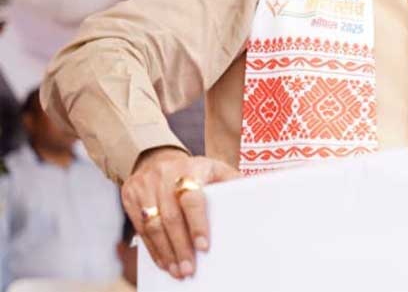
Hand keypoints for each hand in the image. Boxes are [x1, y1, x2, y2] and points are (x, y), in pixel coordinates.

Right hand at [121, 147, 239, 278]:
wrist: (157, 158)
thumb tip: (256, 192)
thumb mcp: (215, 168)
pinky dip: (152, 248)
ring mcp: (143, 186)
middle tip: (189, 268)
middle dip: (180, 246)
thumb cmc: (195, 169)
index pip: (191, 199)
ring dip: (165, 251)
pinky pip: (140, 228)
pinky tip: (163, 261)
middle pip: (170, 217)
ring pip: (152, 225)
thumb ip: (232, 182)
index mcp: (189, 168)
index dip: (197, 224)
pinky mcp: (130, 197)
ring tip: (177, 270)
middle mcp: (163, 176)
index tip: (204, 246)